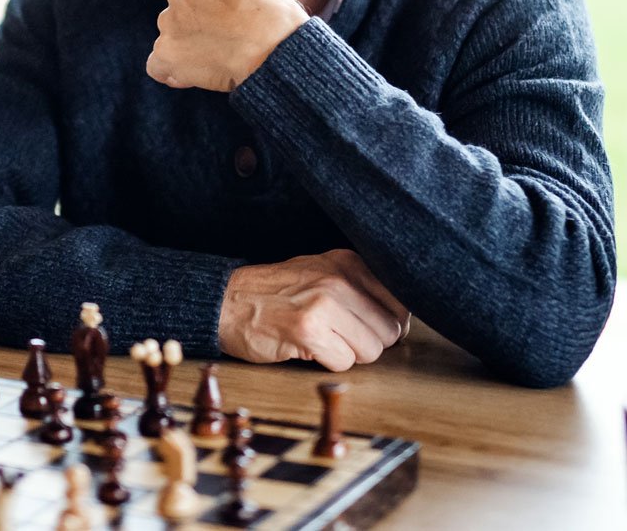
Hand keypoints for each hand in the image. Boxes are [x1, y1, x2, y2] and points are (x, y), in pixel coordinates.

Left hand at [147, 0, 308, 91]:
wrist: (277, 51)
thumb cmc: (278, 22)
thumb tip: (217, 3)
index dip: (212, 7)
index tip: (228, 21)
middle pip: (181, 10)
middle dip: (196, 26)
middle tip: (224, 43)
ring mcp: (169, 21)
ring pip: (169, 36)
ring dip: (186, 48)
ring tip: (217, 61)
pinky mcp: (165, 52)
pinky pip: (157, 65)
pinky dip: (171, 73)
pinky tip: (192, 78)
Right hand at [218, 249, 409, 370]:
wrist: (225, 302)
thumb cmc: (276, 294)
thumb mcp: (321, 272)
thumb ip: (360, 288)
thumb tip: (401, 321)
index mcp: (348, 262)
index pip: (401, 303)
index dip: (386, 324)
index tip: (365, 327)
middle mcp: (340, 279)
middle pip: (390, 331)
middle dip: (368, 342)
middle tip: (338, 337)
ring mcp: (324, 304)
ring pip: (371, 350)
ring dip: (348, 354)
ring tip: (322, 340)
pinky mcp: (308, 331)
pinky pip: (344, 363)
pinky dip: (327, 363)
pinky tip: (306, 347)